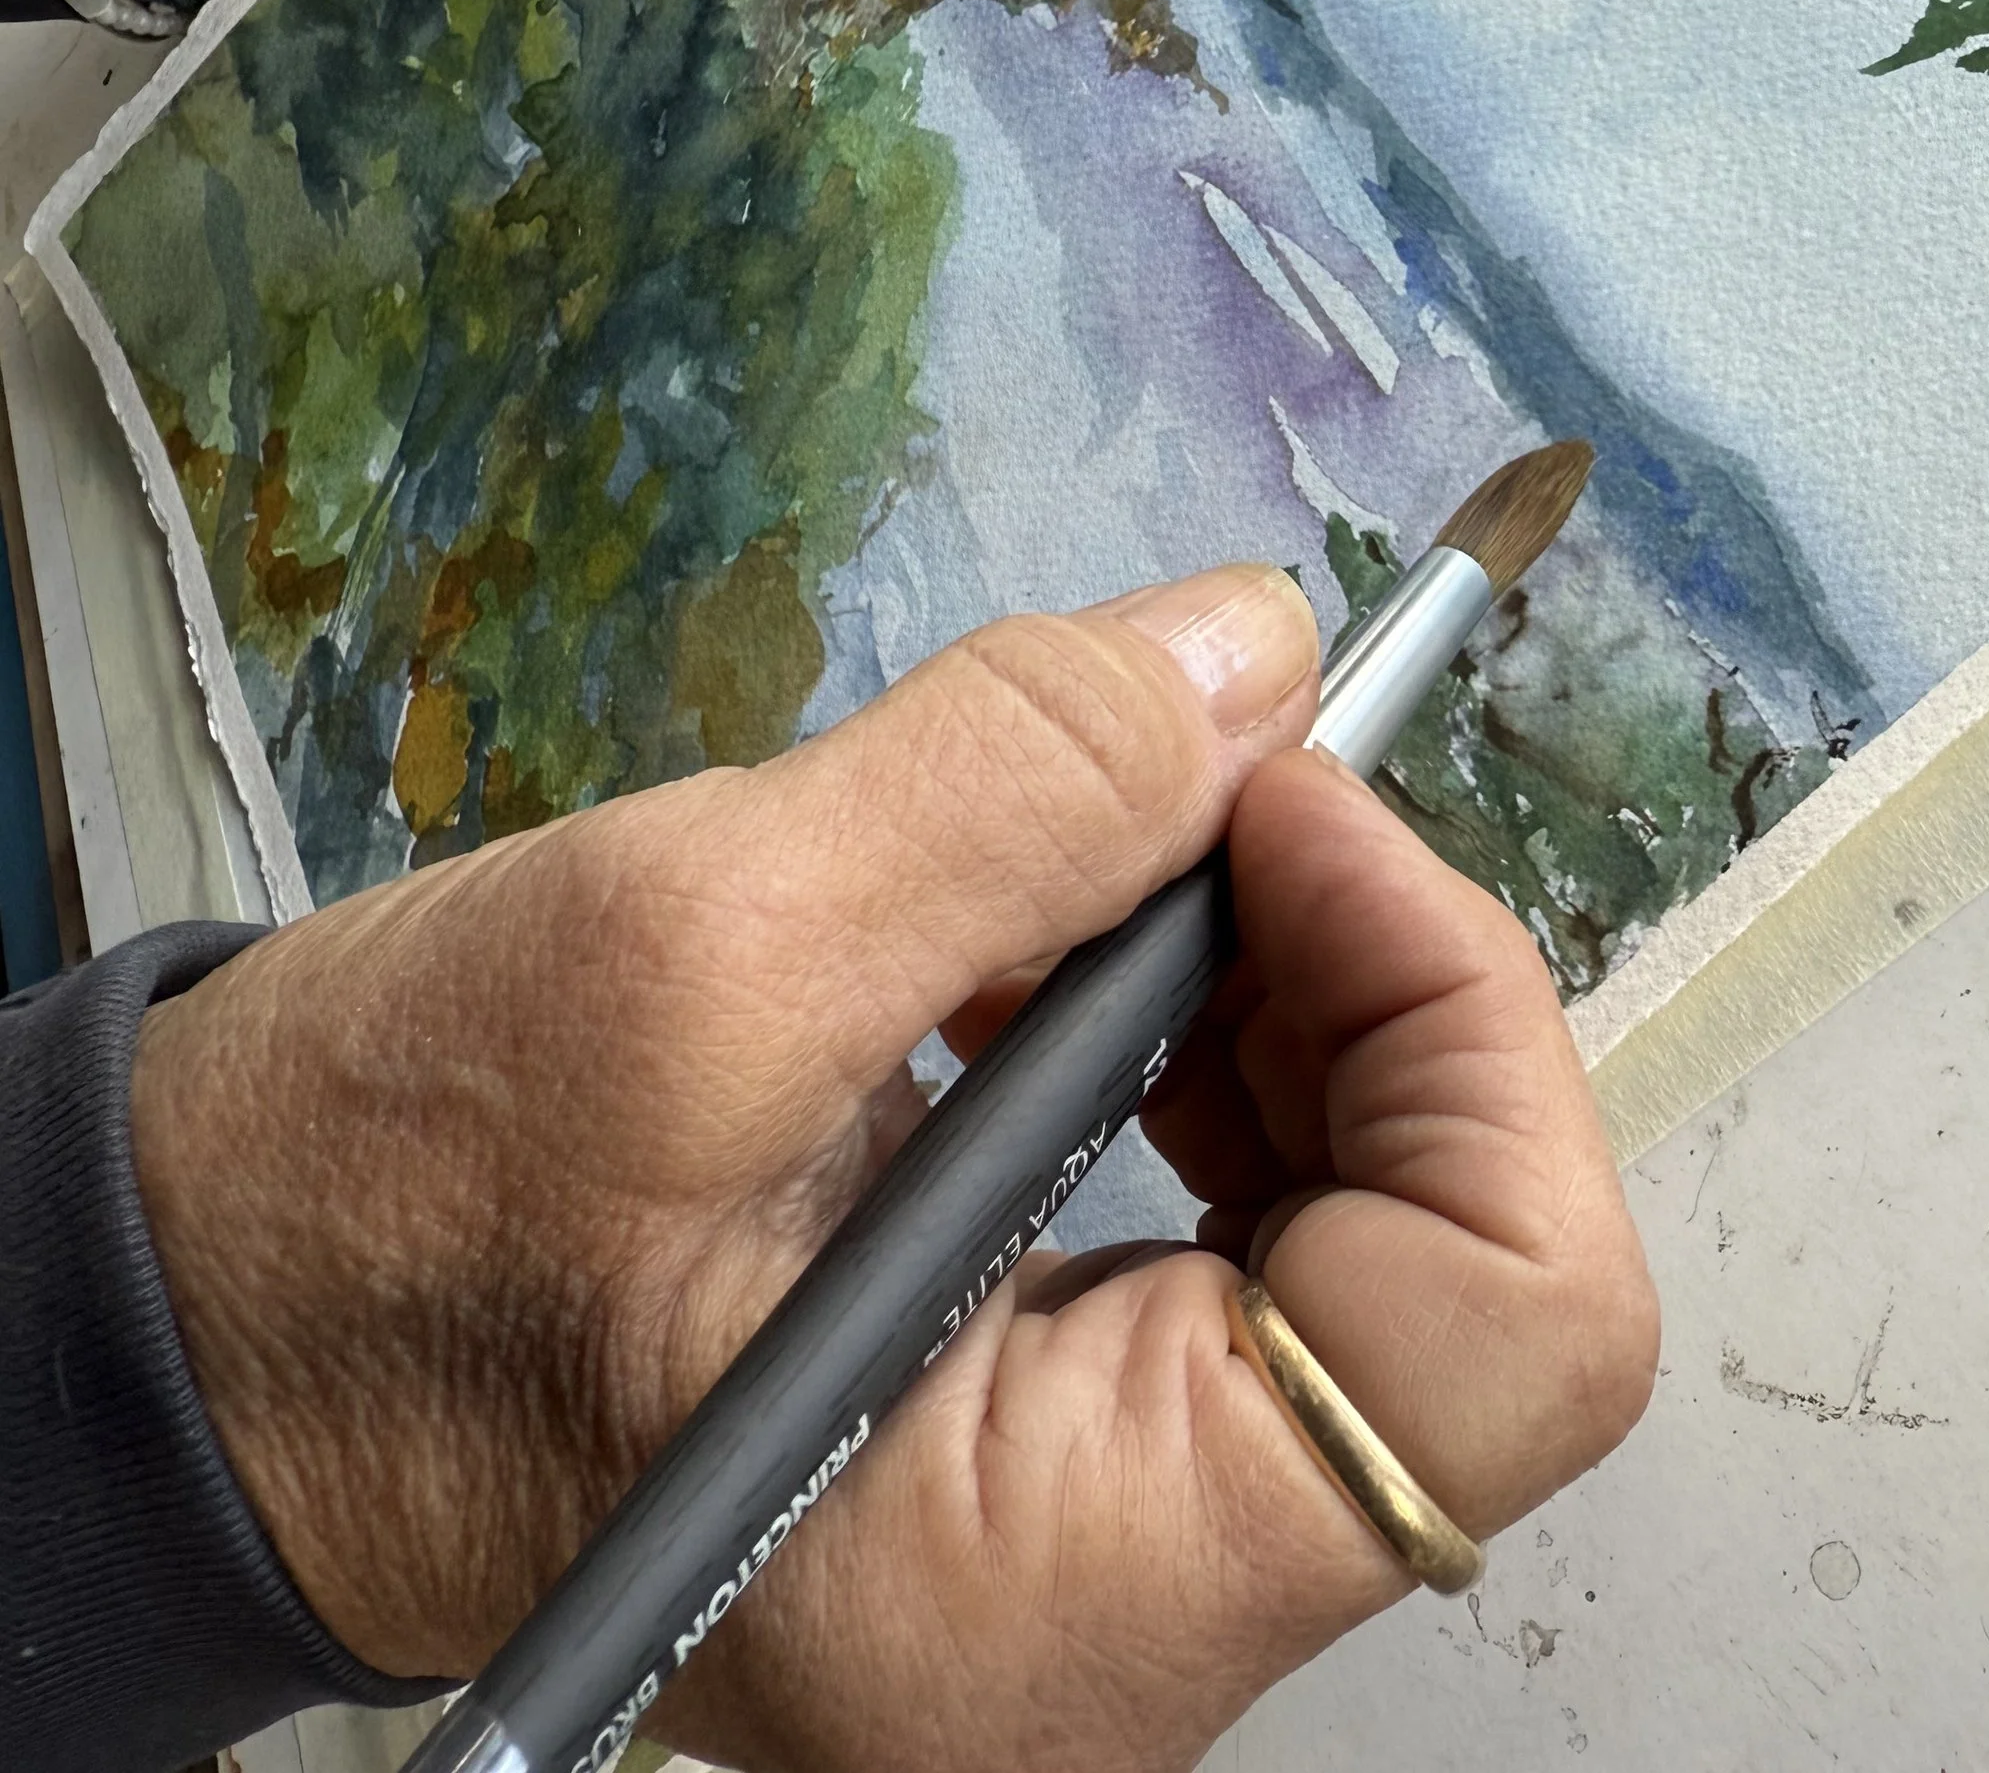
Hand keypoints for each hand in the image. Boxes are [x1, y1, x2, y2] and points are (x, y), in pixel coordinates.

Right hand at [130, 570, 1655, 1772]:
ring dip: (1286, 980)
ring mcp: (1087, 1532)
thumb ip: (1010, 793)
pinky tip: (1056, 931)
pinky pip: (1245, 1228)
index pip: (1507, 1332)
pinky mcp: (1040, 1430)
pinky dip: (1199, 1033)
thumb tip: (1262, 651)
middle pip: (1463, 1265)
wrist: (203, 1334)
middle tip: (1195, 780)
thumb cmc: (375, 1216)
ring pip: (1373, 1224)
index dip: (1455, 1012)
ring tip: (1098, 845)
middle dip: (1367, 968)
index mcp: (1050, 1589)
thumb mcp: (682, 960)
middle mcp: (1114, 1615)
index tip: (1280, 801)